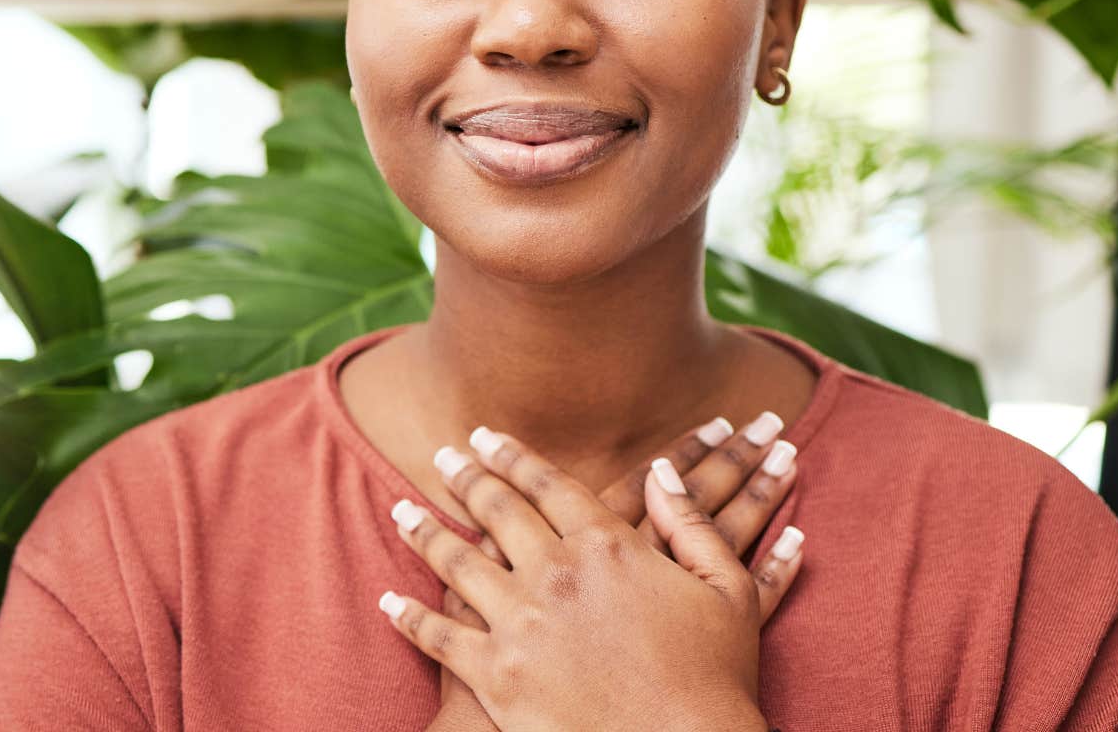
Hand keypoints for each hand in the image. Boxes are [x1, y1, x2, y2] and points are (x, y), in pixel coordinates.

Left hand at [386, 426, 805, 731]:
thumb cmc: (714, 680)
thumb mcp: (726, 591)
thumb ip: (691, 524)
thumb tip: (663, 472)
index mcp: (607, 546)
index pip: (548, 485)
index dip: (514, 457)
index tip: (487, 437)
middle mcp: (555, 573)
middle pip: (498, 511)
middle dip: (467, 479)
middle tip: (445, 457)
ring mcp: (519, 623)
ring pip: (458, 562)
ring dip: (426, 533)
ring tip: (403, 512)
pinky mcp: (494, 674)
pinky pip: (438, 636)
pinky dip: (408, 616)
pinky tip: (391, 601)